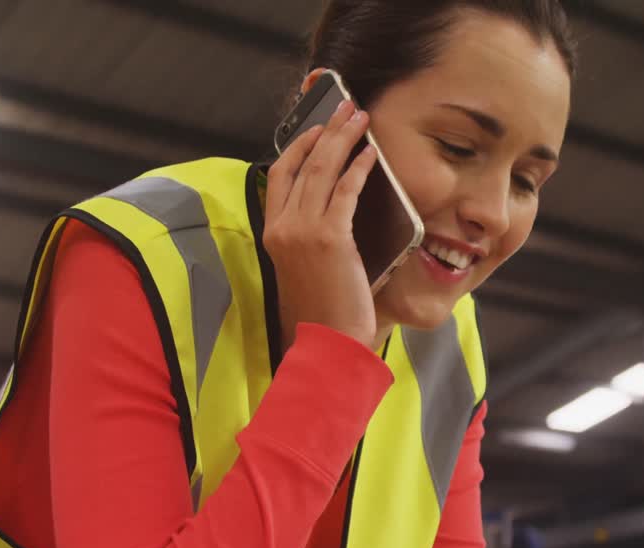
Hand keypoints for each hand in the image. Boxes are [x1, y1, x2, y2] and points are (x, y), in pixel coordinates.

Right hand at [263, 99, 379, 349]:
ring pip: (321, 170)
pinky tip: (371, 154)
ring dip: (343, 139)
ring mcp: (303, 231)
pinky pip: (344, 191)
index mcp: (272, 233)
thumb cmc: (324, 313)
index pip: (279, 176)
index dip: (298, 146)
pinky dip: (358, 168)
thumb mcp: (308, 268)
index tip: (318, 128)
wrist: (328, 343)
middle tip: (346, 108)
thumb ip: (312, 237)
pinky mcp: (330, 239)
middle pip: (301, 164)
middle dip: (326, 131)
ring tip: (361, 118)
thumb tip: (334, 209)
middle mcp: (282, 227)